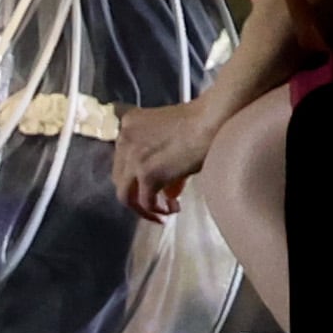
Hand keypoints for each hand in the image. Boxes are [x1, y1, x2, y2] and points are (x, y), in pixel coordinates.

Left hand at [112, 98, 225, 222]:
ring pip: (125, 194)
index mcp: (129, 124)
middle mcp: (125, 138)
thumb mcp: (171, 136)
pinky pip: (145, 201)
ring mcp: (133, 157)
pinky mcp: (147, 173)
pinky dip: (157, 211)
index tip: (153, 185)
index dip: (136, 176)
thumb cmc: (202, 123)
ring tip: (163, 213)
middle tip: (159, 201)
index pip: (122, 158)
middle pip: (120, 177)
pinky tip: (172, 209)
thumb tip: (167, 190)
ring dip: (143, 208)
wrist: (212, 120)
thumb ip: (160, 158)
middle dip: (138, 193)